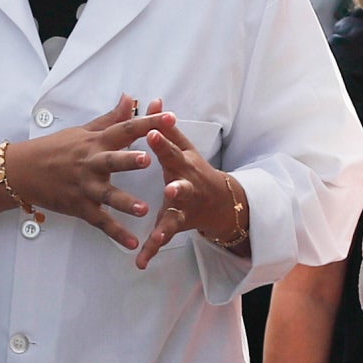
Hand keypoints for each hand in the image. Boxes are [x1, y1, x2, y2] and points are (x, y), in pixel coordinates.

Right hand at [9, 94, 170, 247]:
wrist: (22, 170)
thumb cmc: (56, 149)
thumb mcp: (83, 131)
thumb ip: (111, 118)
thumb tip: (129, 98)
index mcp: (96, 142)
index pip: (125, 128)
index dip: (148, 123)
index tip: (171, 118)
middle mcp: (91, 163)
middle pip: (112, 160)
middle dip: (129, 160)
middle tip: (148, 159)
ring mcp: (85, 186)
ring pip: (107, 195)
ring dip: (125, 202)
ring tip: (143, 209)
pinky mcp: (80, 207)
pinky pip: (101, 222)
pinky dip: (116, 233)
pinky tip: (133, 243)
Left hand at [136, 121, 245, 269]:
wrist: (221, 202)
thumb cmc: (194, 170)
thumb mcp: (184, 147)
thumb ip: (166, 127)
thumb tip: (155, 101)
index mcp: (183, 163)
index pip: (171, 149)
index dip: (162, 141)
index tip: (151, 131)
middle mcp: (187, 186)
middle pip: (181, 185)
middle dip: (177, 186)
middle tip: (170, 186)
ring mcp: (184, 208)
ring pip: (175, 216)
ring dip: (166, 224)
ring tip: (158, 234)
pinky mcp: (178, 224)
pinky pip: (164, 238)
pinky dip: (152, 250)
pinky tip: (140, 262)